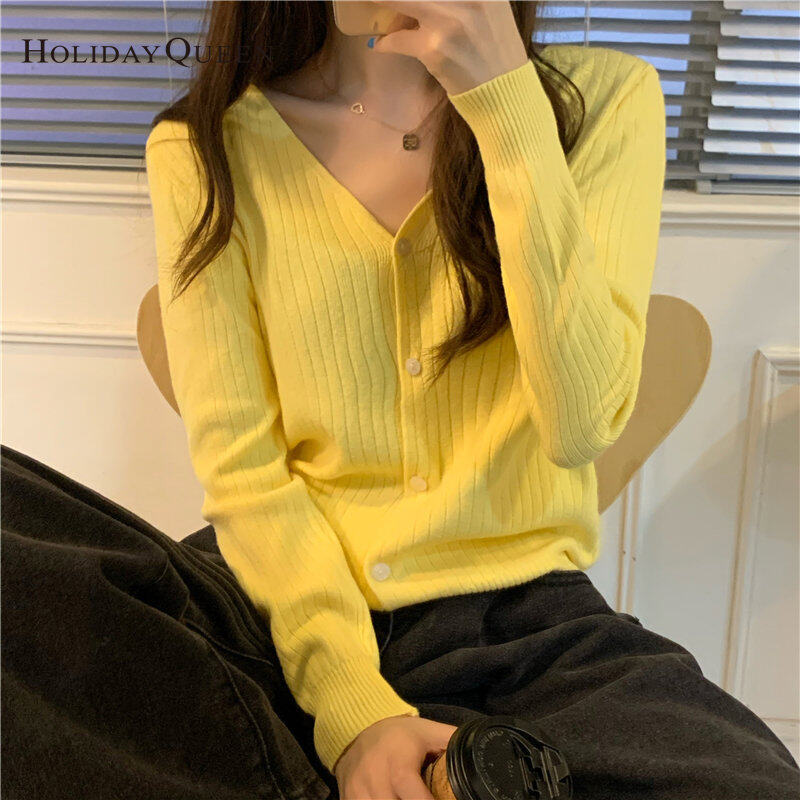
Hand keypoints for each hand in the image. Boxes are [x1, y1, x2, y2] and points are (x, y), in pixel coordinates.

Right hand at [333, 714, 456, 798]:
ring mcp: (358, 794)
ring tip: (409, 799)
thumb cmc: (399, 735)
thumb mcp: (427, 732)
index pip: (417, 799)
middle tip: (429, 798)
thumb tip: (480, 750)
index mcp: (399, 766)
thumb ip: (451, 741)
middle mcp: (375, 782)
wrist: (357, 730)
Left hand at [370, 1, 528, 94]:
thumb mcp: (487, 5)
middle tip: (376, 1)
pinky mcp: (435, 49)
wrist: (502, 89)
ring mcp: (449, 21)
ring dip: (383, 5)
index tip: (405, 0)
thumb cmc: (493, 46)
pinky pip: (398, 39)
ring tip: (381, 15)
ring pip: (399, 1)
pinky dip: (387, 42)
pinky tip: (382, 43)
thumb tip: (414, 1)